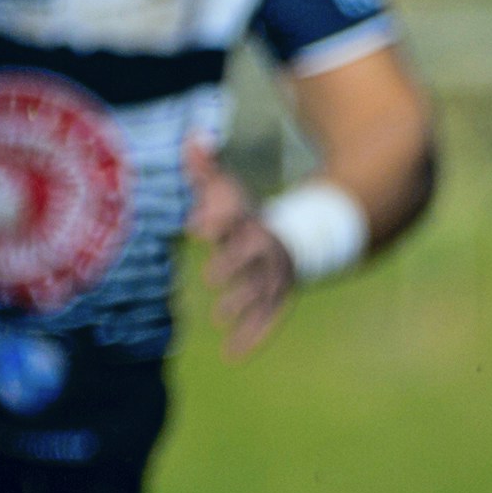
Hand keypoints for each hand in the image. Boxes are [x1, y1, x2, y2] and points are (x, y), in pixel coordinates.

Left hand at [189, 153, 290, 357]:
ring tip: (219, 316)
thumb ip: (207, 169)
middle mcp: (266, 249)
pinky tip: (231, 355)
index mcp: (251, 221)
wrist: (299, 242)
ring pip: (262, 290)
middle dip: (233, 264)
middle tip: (210, 276)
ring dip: (243, 304)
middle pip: (251, 255)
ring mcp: (275, 277)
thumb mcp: (228, 191)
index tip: (194, 227)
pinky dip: (252, 338)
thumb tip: (192, 137)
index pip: (233, 218)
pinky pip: (267, 321)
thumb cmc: (248, 217)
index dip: (215, 220)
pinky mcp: (278, 301)